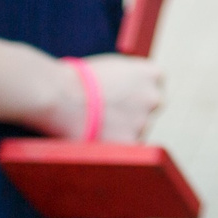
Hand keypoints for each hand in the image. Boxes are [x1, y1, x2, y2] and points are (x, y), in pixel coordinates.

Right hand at [45, 52, 165, 141]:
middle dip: (136, 111)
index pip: (156, 83)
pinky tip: (95, 140)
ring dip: (122, 131)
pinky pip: (126, 149)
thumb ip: (129, 78)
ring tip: (94, 127)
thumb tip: (130, 90)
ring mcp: (144, 122)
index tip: (125, 95)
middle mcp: (153, 97)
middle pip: (151, 107)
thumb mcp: (113, 68)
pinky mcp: (131, 144)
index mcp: (151, 73)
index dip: (138, 90)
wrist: (60, 96)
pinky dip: (113, 148)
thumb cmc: (77, 78)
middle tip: (112, 115)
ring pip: (138, 130)